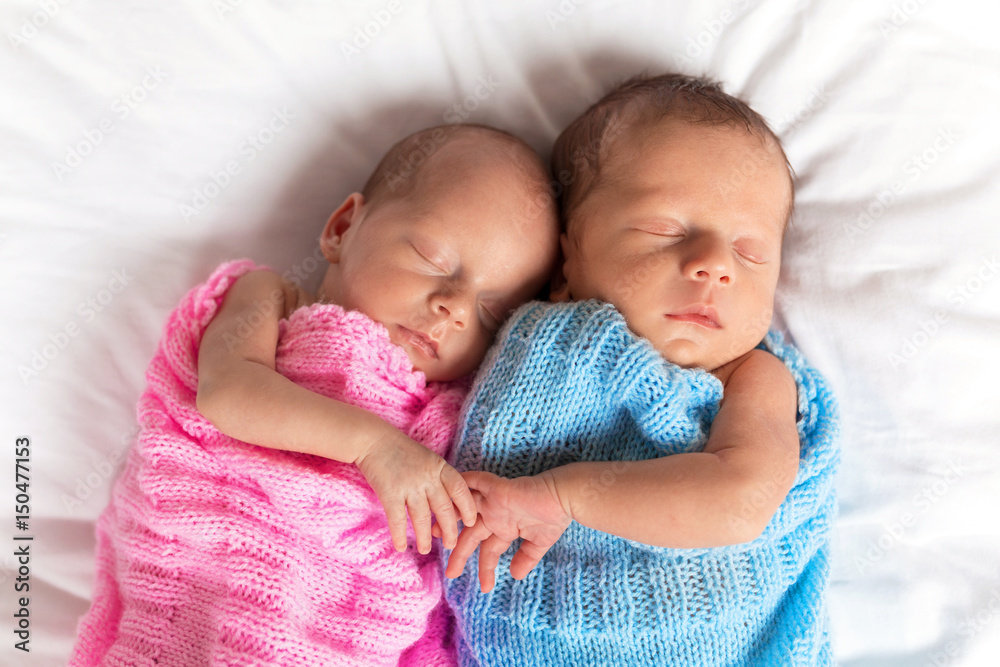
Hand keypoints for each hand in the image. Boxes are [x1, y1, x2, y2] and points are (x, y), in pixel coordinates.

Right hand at [355, 432, 476, 553]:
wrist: (374, 440)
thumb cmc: (401, 450)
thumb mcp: (427, 459)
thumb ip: (438, 477)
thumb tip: (449, 500)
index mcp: (439, 467)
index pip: (460, 489)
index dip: (468, 507)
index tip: (470, 522)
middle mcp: (427, 478)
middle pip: (444, 508)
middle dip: (450, 530)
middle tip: (451, 545)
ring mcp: (409, 486)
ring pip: (422, 518)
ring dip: (425, 537)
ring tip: (426, 550)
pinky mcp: (390, 493)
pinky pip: (398, 519)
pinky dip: (399, 535)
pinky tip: (400, 547)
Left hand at [441, 470, 571, 592]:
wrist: (564, 497)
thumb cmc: (554, 516)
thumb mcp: (538, 543)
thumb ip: (525, 558)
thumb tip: (515, 576)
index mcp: (504, 528)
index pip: (488, 550)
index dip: (485, 569)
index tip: (485, 588)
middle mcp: (495, 515)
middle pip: (470, 536)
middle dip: (459, 554)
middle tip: (450, 573)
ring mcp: (493, 501)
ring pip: (465, 512)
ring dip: (449, 521)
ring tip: (432, 533)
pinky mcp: (497, 488)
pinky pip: (475, 483)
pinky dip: (462, 485)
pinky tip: (447, 494)